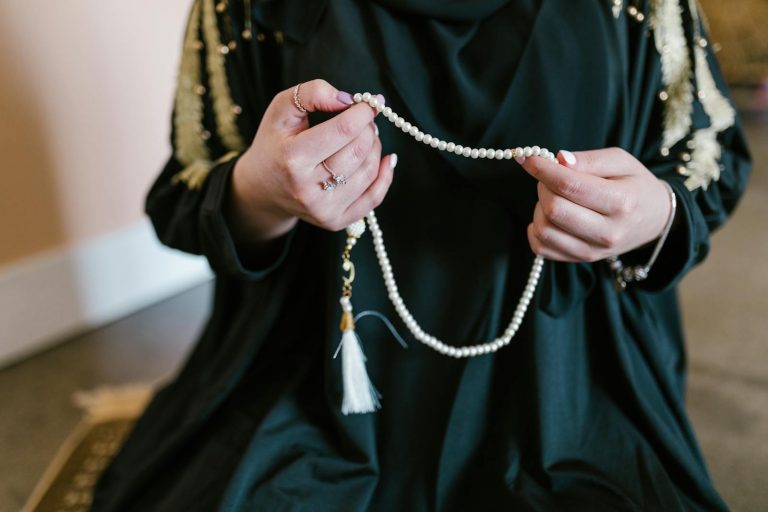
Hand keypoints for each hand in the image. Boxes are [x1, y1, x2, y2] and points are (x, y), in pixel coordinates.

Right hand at [229, 79, 396, 242]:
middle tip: (364, 119)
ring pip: (369, 171)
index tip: (371, 101)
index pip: (344, 130)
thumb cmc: (275, 143)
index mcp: (292, 158)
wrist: (262, 188)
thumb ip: (312, 93)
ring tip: (364, 137)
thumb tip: (348, 99)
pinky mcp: (334, 222)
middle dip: (369, 128)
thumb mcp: (281, 110)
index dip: (364, 112)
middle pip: (359, 150)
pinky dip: (385, 175)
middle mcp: (307, 188)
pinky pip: (374, 197)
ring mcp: (322, 209)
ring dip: (374, 147)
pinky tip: (386, 159)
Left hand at [519, 148, 671, 262]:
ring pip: (544, 230)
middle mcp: (607, 232)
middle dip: (543, 186)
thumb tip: (559, 160)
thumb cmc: (635, 185)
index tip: (528, 158)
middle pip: (554, 209)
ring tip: (554, 196)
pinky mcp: (580, 259)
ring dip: (540, 207)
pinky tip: (548, 217)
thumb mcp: (621, 161)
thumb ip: (590, 159)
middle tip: (550, 176)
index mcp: (621, 202)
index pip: (571, 186)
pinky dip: (536, 229)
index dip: (543, 170)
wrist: (654, 219)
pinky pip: (541, 248)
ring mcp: (593, 251)